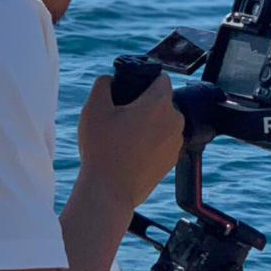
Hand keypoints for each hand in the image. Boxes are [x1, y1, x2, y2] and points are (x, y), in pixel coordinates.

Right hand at [77, 71, 182, 208]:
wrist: (110, 191)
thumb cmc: (102, 149)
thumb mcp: (93, 108)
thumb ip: (103, 83)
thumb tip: (110, 79)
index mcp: (159, 104)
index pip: (161, 78)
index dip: (145, 80)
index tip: (130, 90)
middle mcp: (175, 121)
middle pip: (162, 101)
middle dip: (144, 104)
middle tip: (121, 116)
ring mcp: (176, 142)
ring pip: (163, 122)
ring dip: (149, 124)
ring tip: (124, 137)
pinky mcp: (173, 159)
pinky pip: (163, 141)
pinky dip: (151, 141)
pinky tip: (131, 151)